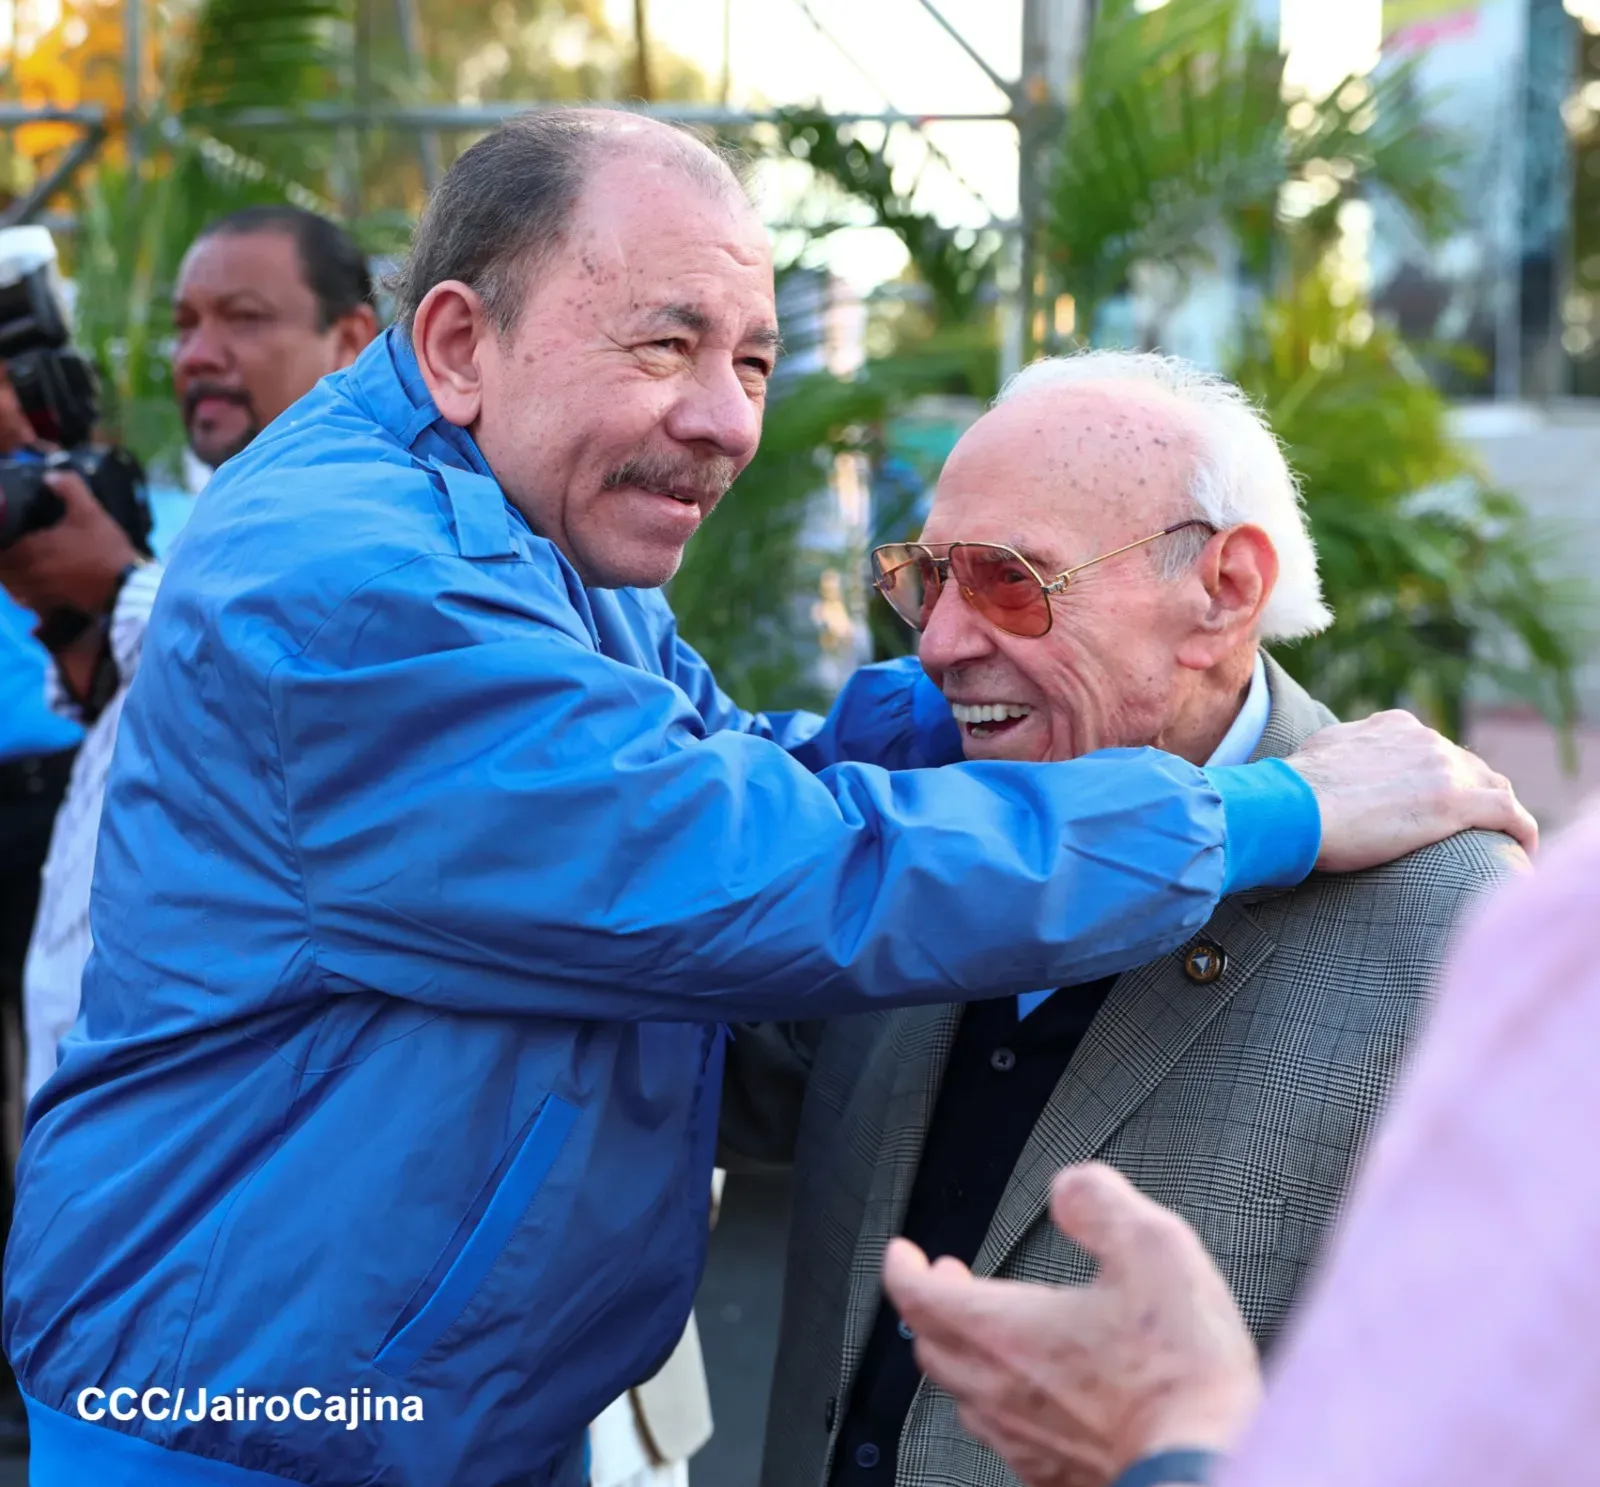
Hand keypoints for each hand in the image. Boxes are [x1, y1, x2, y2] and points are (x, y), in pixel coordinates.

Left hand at [0, 469, 138, 622]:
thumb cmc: (104, 548)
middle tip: (8, 551)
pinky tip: (30, 590)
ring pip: (12, 587)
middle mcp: (30, 572)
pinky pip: (28, 602)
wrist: (125, 585)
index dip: (0, 543)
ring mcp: (41, 591)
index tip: (4, 535)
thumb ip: (69, 488)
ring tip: (15, 569)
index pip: (0, 548)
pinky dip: (24, 596)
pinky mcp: (54, 604)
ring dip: (10, 578)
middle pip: (2, 570)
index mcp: (31, 548)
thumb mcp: (90, 511)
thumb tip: (50, 475)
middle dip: (2, 560)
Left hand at [881, 1163, 1260, 1486]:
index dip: (902, 1268)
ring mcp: (1022, 1439)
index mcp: (1005, 1330)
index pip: (918, 1296)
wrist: (1210, 1469)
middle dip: (931, 1306)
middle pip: (930, 1344)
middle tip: (947, 1282)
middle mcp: (999, 1389)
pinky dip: (999, 1403)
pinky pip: (1002, 1436)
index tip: (903, 1253)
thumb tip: (1069, 1189)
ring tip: (985, 1333)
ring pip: (962, 1394)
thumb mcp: (1152, 1250)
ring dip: (962, 1354)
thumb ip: (1099, 1204)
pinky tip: (1031, 1395)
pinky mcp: (1052, 1476)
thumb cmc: (1181, 1374)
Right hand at [1287, 710, 1536, 868]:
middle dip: (1474, 795)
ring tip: (1498, 843)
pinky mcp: (1457, 802)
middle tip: (1470, 829)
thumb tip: (1337, 760)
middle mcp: (1426, 739)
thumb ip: (1344, 749)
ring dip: (1500, 814)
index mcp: (1395, 726)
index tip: (1436, 803)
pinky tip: (1523, 850)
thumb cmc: (1295, 789)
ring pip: (1495, 788)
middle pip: (1471, 767)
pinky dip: (1522, 832)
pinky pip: (1511, 815)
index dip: (1442, 776)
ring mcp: (1444, 768)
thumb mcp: (1321, 751)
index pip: (1436, 750)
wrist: (1293, 806)